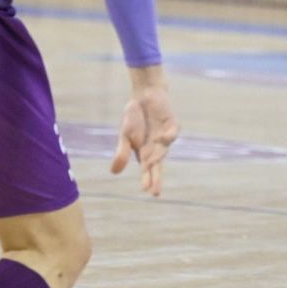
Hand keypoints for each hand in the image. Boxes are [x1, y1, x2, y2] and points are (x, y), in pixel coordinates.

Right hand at [109, 74, 177, 196]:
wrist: (144, 95)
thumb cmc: (134, 117)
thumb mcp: (125, 135)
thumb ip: (121, 153)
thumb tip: (114, 173)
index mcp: (146, 152)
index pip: (147, 169)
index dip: (148, 179)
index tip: (146, 190)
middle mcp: (157, 147)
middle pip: (158, 165)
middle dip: (157, 177)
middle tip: (155, 192)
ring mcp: (166, 136)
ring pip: (164, 150)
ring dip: (158, 157)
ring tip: (151, 163)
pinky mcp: (172, 125)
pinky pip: (172, 133)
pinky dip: (167, 137)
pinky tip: (160, 139)